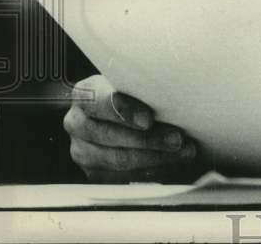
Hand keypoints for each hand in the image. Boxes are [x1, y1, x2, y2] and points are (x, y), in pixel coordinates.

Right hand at [64, 74, 198, 182]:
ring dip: (156, 157)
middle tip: (177, 139)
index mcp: (85, 94)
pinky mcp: (95, 173)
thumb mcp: (135, 82)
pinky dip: (153, 170)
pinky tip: (174, 163)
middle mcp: (77, 123)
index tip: (148, 120)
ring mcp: (83, 151)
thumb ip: (145, 86)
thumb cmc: (134, 93)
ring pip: (119, 160)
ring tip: (183, 152)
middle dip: (148, 140)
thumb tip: (173, 91)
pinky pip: (124, 178)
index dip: (124, 111)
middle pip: (110, 136)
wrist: (122, 112)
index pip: (98, 101)